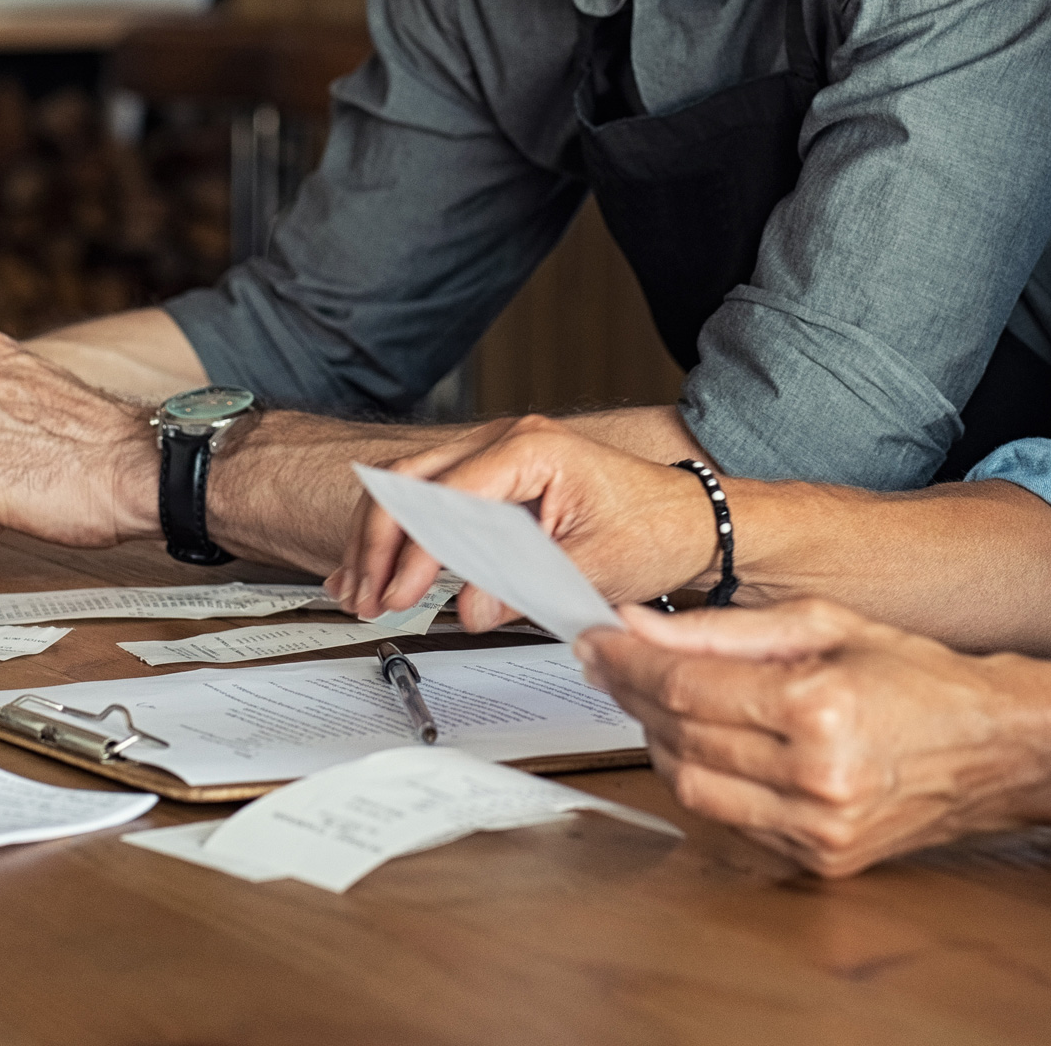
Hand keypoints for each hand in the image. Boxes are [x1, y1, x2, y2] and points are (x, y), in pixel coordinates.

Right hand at [327, 415, 716, 631]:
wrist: (691, 520)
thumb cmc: (656, 529)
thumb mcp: (594, 567)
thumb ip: (526, 586)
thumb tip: (468, 608)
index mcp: (531, 449)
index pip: (447, 497)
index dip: (414, 551)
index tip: (399, 595)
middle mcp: (507, 441)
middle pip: (409, 481)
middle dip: (377, 543)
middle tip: (366, 597)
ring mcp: (497, 456)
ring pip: (408, 487)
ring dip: (378, 540)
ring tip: (359, 591)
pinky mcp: (494, 480)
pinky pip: (429, 498)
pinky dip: (399, 534)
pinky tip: (375, 568)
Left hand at [579, 600, 1050, 877]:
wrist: (995, 749)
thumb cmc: (920, 677)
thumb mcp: (826, 624)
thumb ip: (725, 629)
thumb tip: (641, 626)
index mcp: (821, 706)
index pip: (687, 685)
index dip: (628, 662)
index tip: (597, 641)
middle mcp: (818, 775)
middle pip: (681, 736)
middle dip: (634, 696)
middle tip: (614, 664)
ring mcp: (818, 827)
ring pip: (693, 787)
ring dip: (661, 742)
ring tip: (659, 702)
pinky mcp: (819, 860)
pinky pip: (729, 821)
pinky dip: (705, 781)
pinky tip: (706, 746)